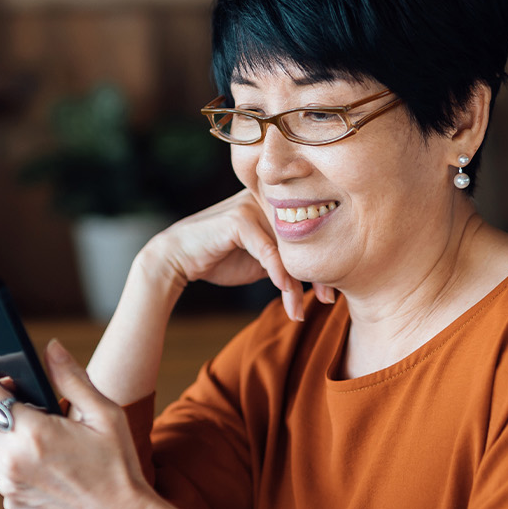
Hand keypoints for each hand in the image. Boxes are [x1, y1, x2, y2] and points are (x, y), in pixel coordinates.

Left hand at [0, 340, 188, 508]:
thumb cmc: (117, 468)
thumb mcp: (103, 414)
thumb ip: (71, 378)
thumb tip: (51, 348)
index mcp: (33, 434)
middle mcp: (12, 462)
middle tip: (4, 391)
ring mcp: (9, 485)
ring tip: (20, 420)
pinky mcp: (12, 502)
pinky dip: (2, 453)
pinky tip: (30, 450)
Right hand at [142, 189, 332, 320]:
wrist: (177, 259)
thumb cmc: (218, 259)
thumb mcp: (261, 261)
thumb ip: (286, 258)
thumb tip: (321, 274)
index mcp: (275, 204)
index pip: (309, 233)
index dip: (322, 264)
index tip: (331, 293)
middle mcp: (267, 200)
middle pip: (304, 238)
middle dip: (318, 273)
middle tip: (329, 300)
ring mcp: (253, 206)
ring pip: (287, 247)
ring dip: (297, 282)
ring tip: (298, 309)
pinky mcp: (240, 219)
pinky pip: (268, 251)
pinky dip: (278, 274)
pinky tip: (285, 293)